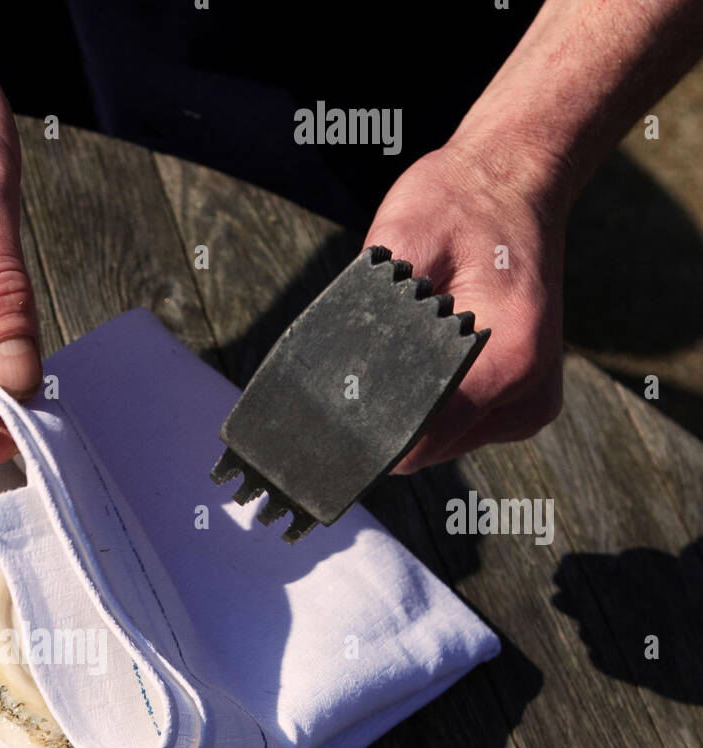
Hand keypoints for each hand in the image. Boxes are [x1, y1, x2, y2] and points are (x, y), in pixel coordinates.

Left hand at [364, 140, 569, 471]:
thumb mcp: (401, 247)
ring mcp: (531, 403)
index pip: (420, 439)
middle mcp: (529, 391)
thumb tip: (343, 388)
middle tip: (370, 365)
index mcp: (509, 358)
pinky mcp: (523, 403)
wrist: (513, 181)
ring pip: (439, 444)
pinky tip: (429, 361)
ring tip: (411, 351)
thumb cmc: (456, 203)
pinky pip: (458, 429)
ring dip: (414, 411)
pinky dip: (435, 405)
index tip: (333, 422)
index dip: (370, 435)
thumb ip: (377, 321)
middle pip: (426, 450)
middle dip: (390, 418)